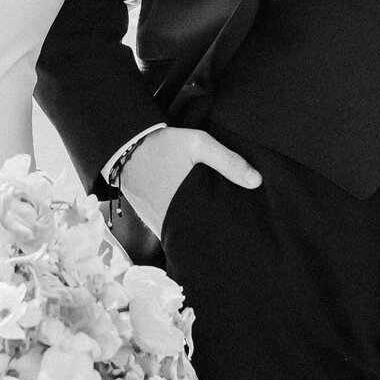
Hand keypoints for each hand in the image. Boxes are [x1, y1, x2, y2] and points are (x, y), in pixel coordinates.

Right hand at [120, 126, 261, 237]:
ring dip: (195, 227)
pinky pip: (169, 227)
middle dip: (211, 232)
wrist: (123, 143)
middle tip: (228, 225)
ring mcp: (155, 223)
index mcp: (182, 211)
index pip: (208, 236)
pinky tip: (191, 211)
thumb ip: (227, 161)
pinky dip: (181, 222)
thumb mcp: (197, 145)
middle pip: (196, 236)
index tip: (237, 229)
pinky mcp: (148, 218)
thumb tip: (256, 181)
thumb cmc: (161, 145)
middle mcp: (166, 223)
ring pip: (182, 232)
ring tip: (212, 219)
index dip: (223, 234)